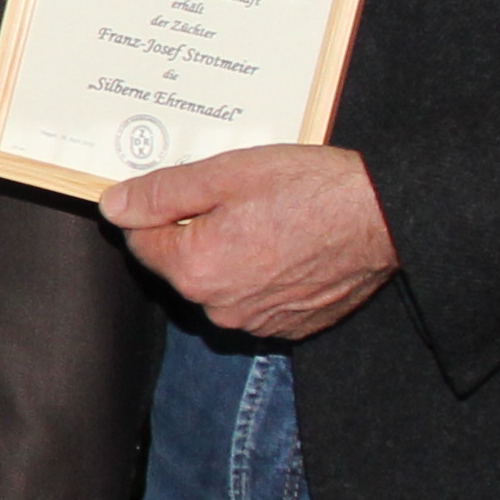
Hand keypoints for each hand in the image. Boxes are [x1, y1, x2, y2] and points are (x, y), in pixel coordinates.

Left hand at [106, 142, 395, 340]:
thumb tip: (115, 206)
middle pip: (181, 264)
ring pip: (220, 282)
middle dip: (196, 231)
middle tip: (237, 197)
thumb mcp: (224, 174)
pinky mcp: (290, 325)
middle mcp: (220, 307)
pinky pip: (257, 297)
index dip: (158, 208)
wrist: (384, 217)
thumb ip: (161, 193)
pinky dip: (264, 274)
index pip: (142, 240)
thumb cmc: (308, 189)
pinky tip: (289, 244)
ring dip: (231, 253)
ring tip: (269, 218)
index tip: (187, 190)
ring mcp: (257, 321)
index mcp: (194, 269)